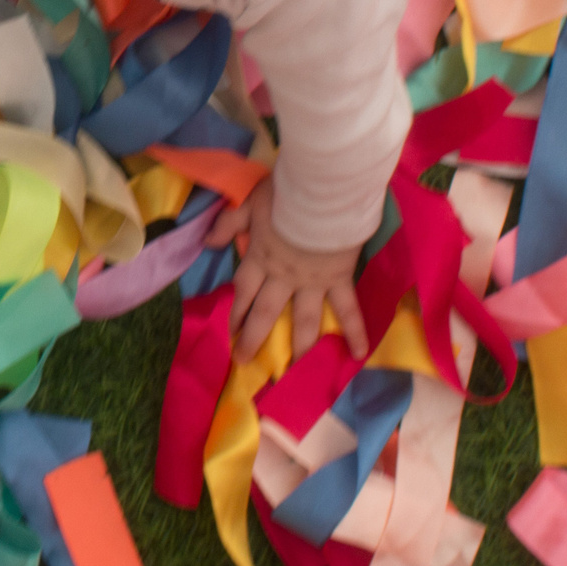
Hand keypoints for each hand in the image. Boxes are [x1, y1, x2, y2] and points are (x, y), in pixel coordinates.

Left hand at [209, 175, 367, 364]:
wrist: (322, 194)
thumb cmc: (285, 193)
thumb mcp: (249, 202)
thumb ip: (228, 223)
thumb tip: (208, 242)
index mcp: (260, 258)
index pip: (243, 290)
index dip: (235, 312)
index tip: (230, 332)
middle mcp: (282, 277)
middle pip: (264, 313)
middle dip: (252, 339)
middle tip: (244, 361)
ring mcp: (312, 282)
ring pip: (303, 321)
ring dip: (298, 348)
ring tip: (294, 372)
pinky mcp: (338, 280)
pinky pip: (347, 309)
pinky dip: (355, 331)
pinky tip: (358, 354)